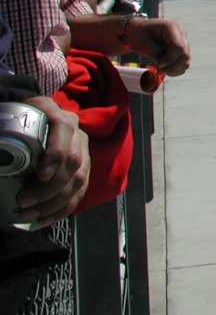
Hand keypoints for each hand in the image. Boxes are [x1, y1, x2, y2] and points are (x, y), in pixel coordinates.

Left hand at [16, 96, 89, 225]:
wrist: (33, 126)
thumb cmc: (17, 125)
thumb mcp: (10, 124)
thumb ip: (4, 140)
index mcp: (59, 118)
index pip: (65, 132)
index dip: (56, 155)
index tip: (41, 175)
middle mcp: (77, 135)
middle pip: (74, 162)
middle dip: (49, 188)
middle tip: (23, 201)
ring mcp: (83, 153)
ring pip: (79, 181)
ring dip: (54, 203)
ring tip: (28, 215)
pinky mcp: (84, 171)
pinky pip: (78, 194)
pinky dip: (61, 211)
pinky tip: (41, 220)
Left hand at [125, 17, 190, 76]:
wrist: (138, 29)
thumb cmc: (139, 34)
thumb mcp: (143, 42)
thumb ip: (156, 53)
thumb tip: (164, 65)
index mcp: (171, 27)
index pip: (179, 47)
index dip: (170, 59)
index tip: (157, 65)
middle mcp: (181, 33)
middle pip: (185, 55)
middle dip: (172, 67)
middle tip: (159, 71)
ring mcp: (183, 41)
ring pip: (186, 60)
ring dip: (174, 69)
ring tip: (161, 71)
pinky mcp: (182, 48)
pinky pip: (184, 63)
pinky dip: (176, 69)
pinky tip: (165, 69)